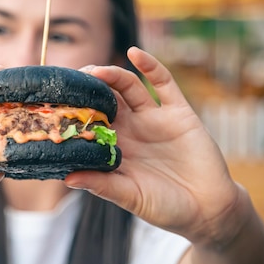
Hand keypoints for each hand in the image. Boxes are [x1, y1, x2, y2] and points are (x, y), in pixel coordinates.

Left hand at [66, 47, 243, 245]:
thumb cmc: (166, 208)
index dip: (74, 113)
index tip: (54, 105)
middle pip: (104, 99)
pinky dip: (150, 66)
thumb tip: (68, 178)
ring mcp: (154, 118)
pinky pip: (164, 84)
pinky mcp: (178, 112)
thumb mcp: (131, 197)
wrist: (209, 210)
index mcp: (115, 148)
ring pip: (128, 87)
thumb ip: (103, 185)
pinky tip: (135, 53)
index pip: (89, 123)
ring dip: (111, 75)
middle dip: (87, 88)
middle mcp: (131, 129)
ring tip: (94, 71)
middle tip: (70, 81)